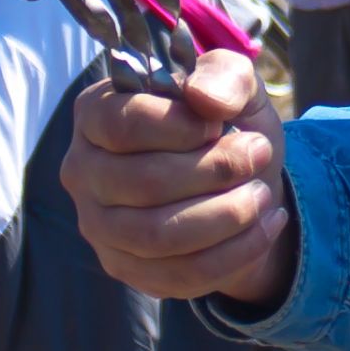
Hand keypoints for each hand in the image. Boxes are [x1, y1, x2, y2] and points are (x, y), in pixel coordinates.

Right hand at [64, 46, 294, 305]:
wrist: (240, 185)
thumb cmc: (226, 127)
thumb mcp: (236, 87)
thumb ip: (224, 75)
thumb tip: (205, 100)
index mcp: (95, 114)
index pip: (122, 124)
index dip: (180, 126)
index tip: (220, 124)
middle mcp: (84, 171)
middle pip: (143, 183)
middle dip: (216, 171)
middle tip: (259, 153)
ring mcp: (99, 226)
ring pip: (159, 235)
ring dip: (227, 215)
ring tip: (263, 194)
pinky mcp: (125, 269)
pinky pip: (179, 275)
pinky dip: (235, 252)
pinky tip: (265, 225)